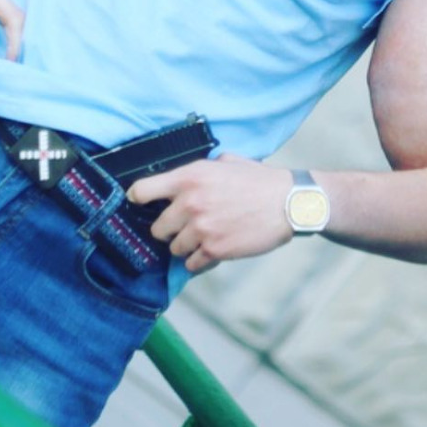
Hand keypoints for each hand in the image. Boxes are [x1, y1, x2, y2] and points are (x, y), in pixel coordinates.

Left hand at [127, 154, 293, 272]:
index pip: (141, 190)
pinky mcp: (214, 250)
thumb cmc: (260, 180)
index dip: (137, 200)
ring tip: (206, 237)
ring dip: (186, 246)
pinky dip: (199, 261)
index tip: (140, 206)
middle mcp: (190, 202)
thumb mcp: (226, 163)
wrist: (289, 202)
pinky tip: (214, 250)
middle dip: (169, 230)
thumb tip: (183, 179)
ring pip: (174, 249)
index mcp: (189, 176)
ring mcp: (201, 228)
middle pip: (156, 229)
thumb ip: (200, 170)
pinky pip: (191, 264)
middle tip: (186, 227)